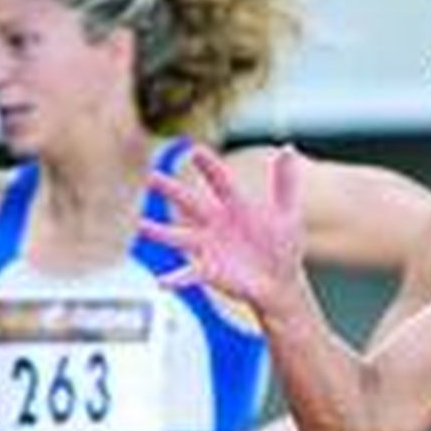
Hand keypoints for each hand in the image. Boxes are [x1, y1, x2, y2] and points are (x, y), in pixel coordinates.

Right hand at [141, 145, 303, 311]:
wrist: (280, 282)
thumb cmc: (281, 244)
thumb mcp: (288, 215)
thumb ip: (285, 183)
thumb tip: (288, 148)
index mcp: (234, 206)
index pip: (219, 181)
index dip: (208, 167)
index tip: (195, 150)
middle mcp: (215, 223)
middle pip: (190, 203)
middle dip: (172, 191)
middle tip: (152, 177)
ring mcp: (208, 247)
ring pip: (179, 237)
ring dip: (160, 232)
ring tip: (141, 225)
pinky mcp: (208, 272)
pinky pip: (188, 276)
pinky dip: (175, 279)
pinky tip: (161, 282)